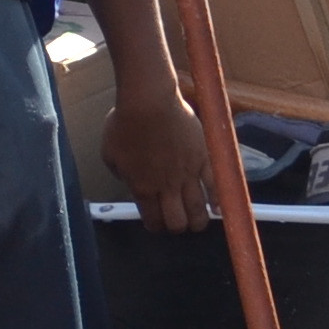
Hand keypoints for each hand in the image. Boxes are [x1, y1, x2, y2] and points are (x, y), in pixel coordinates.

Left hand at [99, 78, 214, 233]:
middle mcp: (166, 186)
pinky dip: (218, 200)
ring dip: (198, 221)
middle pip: (178, 222)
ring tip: (199, 222)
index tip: (157, 224)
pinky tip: (218, 207)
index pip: (153, 221)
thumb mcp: (110, 153)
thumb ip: (121, 173)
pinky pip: (215, 185)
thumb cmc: (125, 122)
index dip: (156, 226)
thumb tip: (129, 179)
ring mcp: (187, 173)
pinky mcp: (203, 158)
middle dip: (177, 227)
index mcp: (142, 187)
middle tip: (178, 222)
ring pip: (198, 210)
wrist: (149, 101)